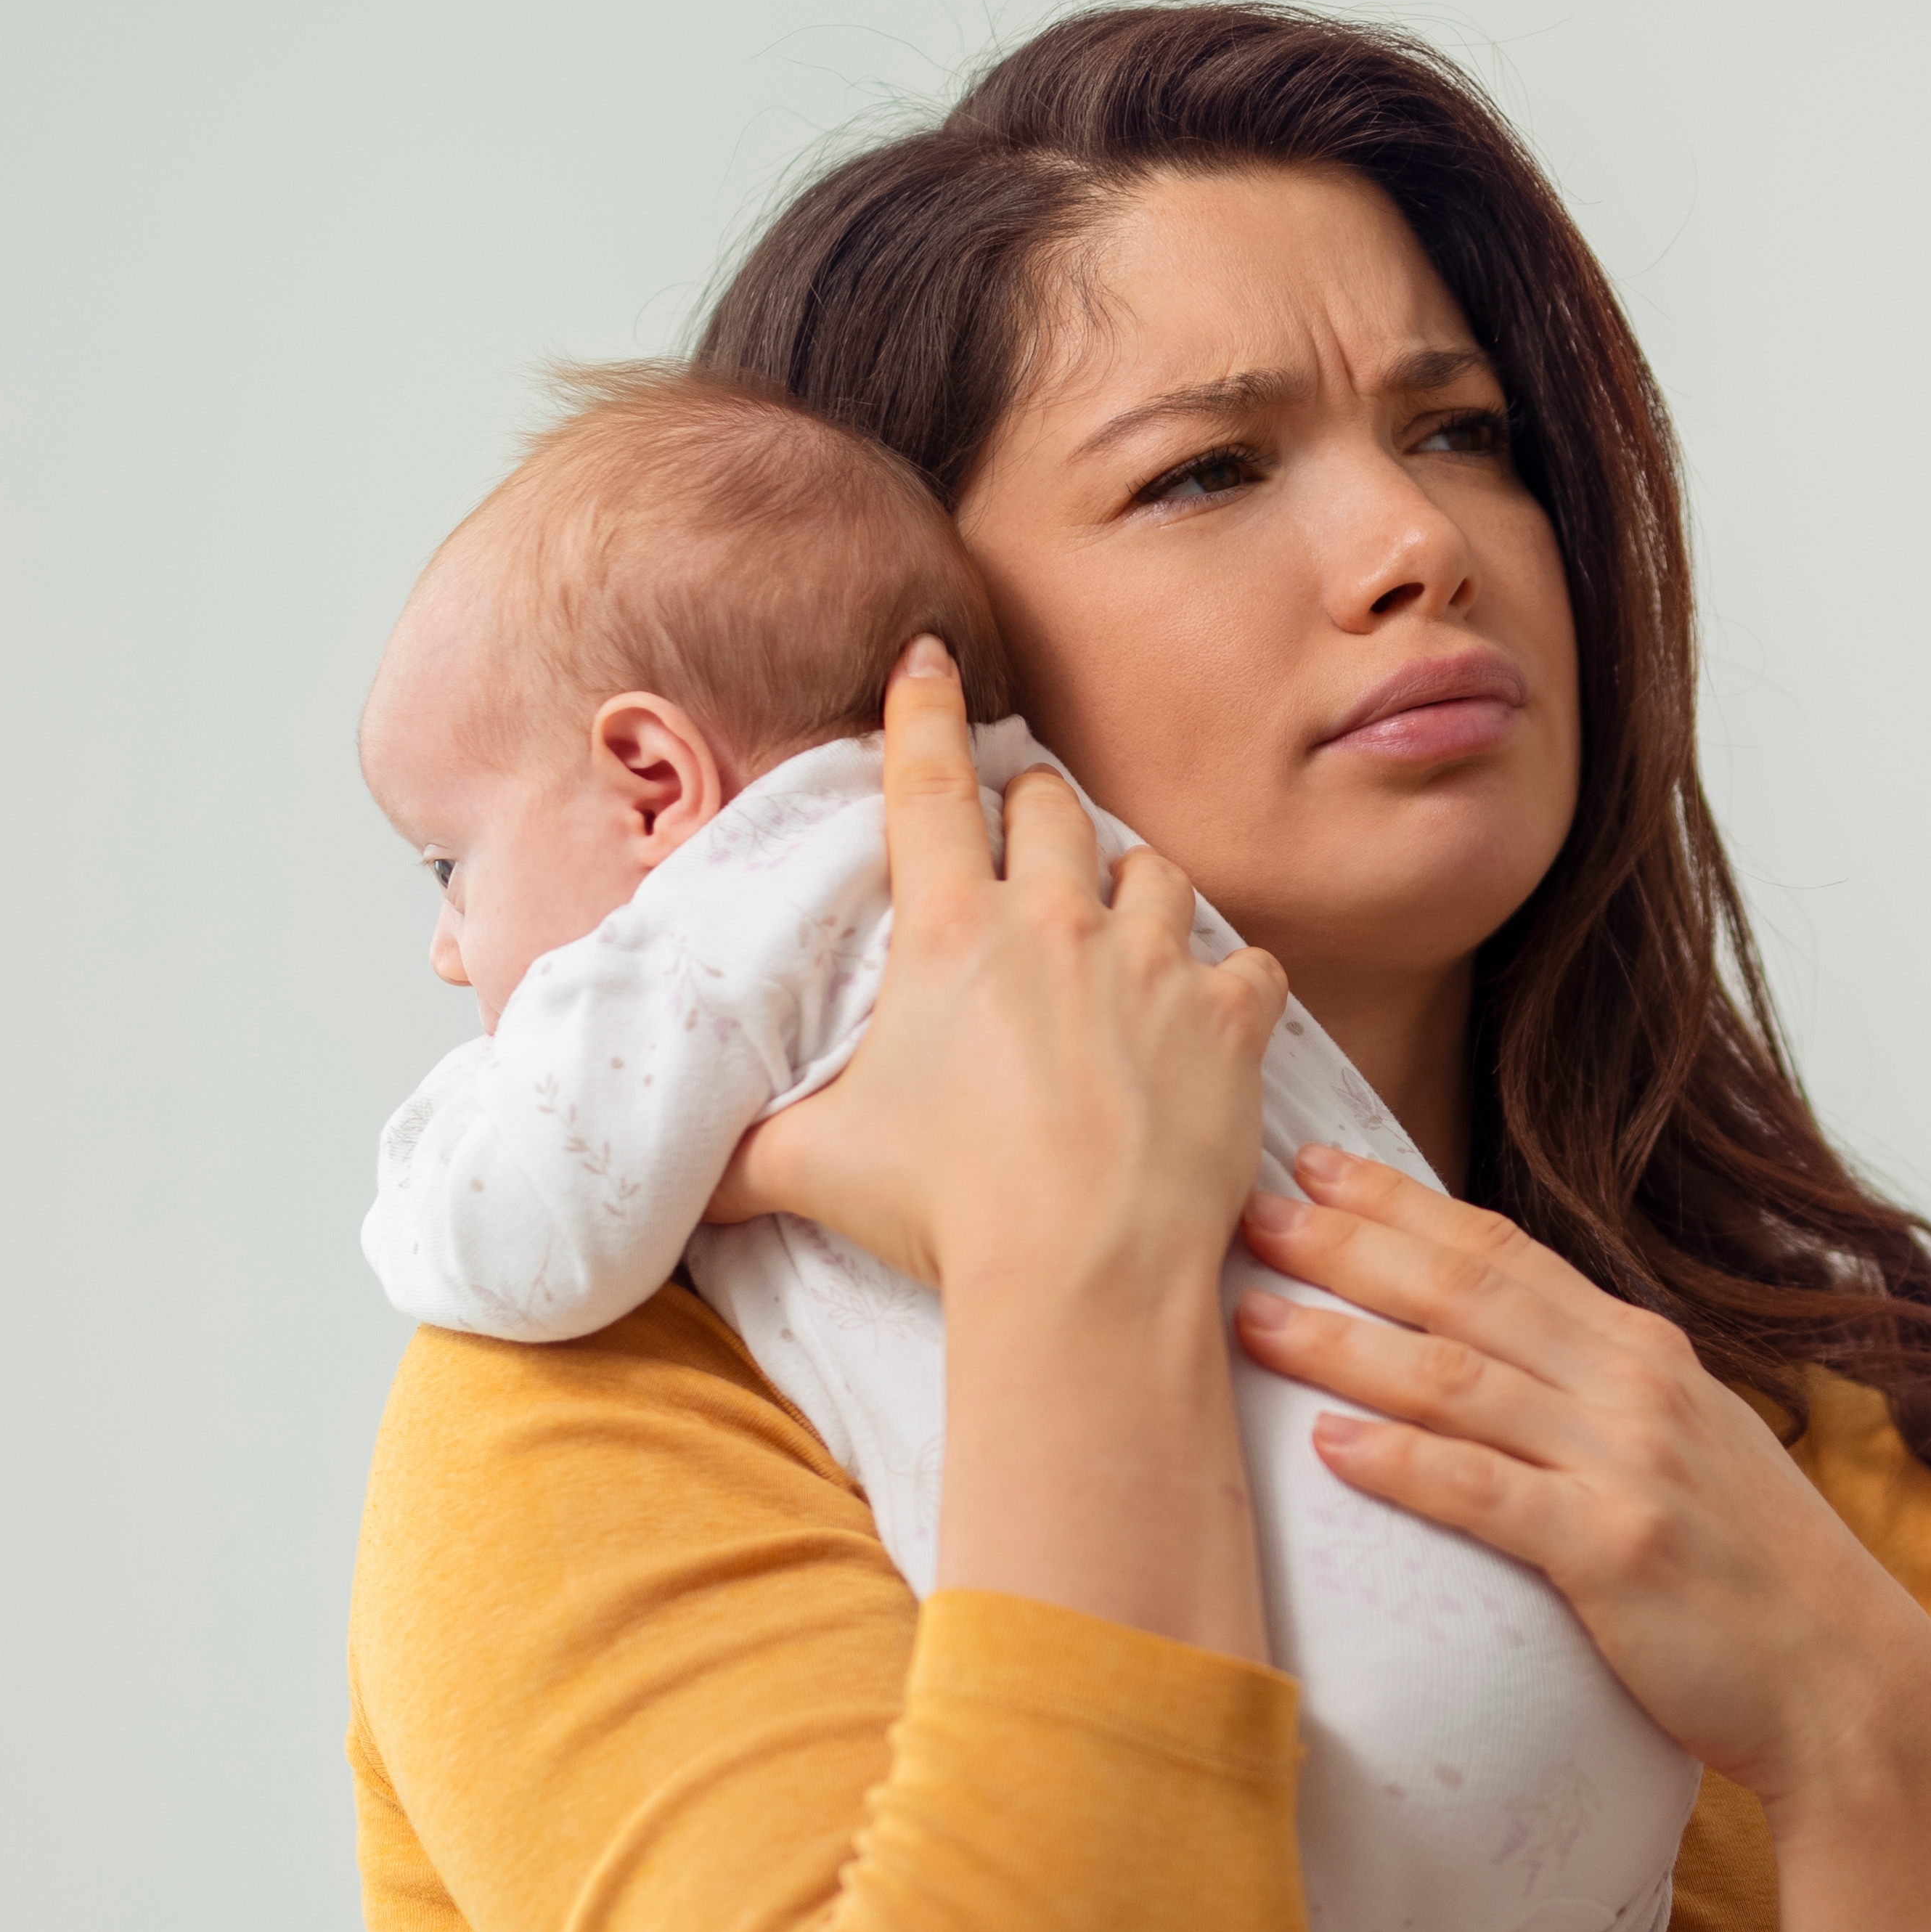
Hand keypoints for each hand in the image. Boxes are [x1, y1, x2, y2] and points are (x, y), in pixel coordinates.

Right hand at [709, 640, 1287, 1301]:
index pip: (928, 784)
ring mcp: (1153, 965)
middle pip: (1054, 808)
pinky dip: (1235, 980)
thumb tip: (678, 1186)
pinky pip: (1252, 965)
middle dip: (1040, 804)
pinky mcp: (1230, 1022)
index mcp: (950, 932)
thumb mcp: (813, 1170)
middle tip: (1034, 826)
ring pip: (1155, 872)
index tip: (929, 658)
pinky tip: (1218, 1006)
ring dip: (1135, 886)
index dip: (923, 711)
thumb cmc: (943, 1214)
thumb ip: (743, 1156)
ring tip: (1124, 919)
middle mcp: (1056, 923)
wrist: (1080, 1273)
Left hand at [1233, 1149, 1930, 1810]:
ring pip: (1457, 1379)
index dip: (1401, 1203)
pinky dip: (1403, 1464)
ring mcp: (1626, 1462)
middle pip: (1464, 1292)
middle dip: (1349, 1246)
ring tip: (1253, 1320)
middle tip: (1248, 1213)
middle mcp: (1632, 1384)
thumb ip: (1594, 1389)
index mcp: (1643, 1348)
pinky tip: (1329, 1447)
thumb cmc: (1748, 1572)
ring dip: (1346, 1344)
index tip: (1314, 1166)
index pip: (1501, 1249)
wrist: (1842, 1677)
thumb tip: (1496, 1353)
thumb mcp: (1683, 1443)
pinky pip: (1486, 1495)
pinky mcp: (1613, 1550)